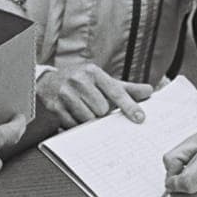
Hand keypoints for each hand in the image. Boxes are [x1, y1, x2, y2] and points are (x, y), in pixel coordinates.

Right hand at [37, 63, 152, 128]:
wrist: (48, 81)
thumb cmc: (82, 82)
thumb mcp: (103, 81)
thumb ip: (126, 88)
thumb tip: (149, 91)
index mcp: (94, 72)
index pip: (116, 91)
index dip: (129, 106)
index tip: (140, 118)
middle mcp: (79, 80)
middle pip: (102, 109)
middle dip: (102, 113)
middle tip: (97, 108)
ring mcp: (65, 93)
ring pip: (88, 118)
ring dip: (90, 119)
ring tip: (85, 109)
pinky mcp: (55, 107)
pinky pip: (74, 125)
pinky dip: (78, 123)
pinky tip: (74, 114)